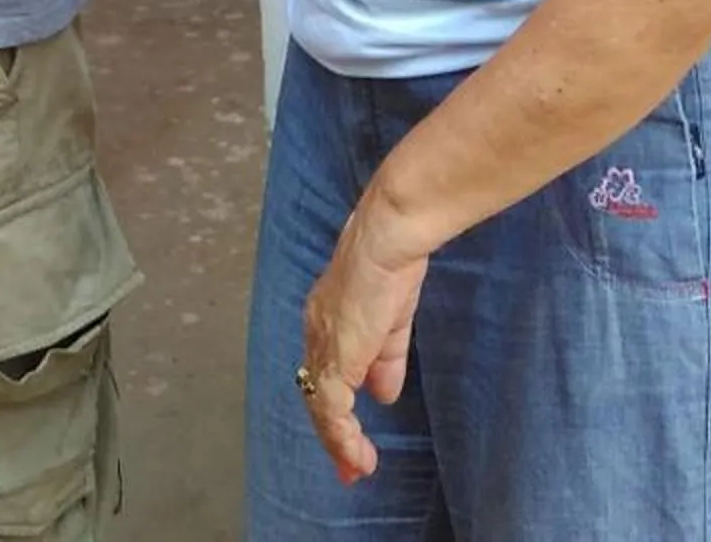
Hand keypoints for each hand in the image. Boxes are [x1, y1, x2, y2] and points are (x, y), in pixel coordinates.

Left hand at [299, 197, 431, 485]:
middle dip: (334, 432)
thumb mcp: (392, 320)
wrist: (387, 242)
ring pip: (321, 406)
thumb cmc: (393, 266)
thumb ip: (386, 358)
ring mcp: (322, 346)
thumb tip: (384, 395)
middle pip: (316, 392)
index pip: (326, 370)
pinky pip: (331, 409)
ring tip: (357, 468)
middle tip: (351, 465)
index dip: (337, 404)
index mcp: (327, 320)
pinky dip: (342, 437)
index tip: (352, 433)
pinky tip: (355, 455)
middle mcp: (316, 333)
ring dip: (339, 443)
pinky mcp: (334, 358)